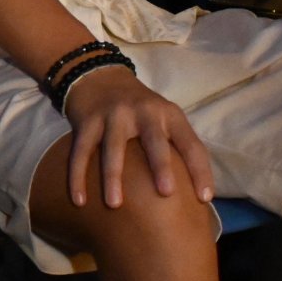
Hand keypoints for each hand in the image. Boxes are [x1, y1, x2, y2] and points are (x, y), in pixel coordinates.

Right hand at [62, 66, 214, 209]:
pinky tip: (79, 200)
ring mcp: (112, 114)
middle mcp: (142, 111)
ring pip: (113, 148)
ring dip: (113, 177)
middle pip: (154, 141)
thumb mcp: (163, 117)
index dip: (200, 170)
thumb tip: (198, 195)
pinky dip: (77, 176)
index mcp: (168, 114)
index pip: (191, 144)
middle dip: (160, 166)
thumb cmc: (139, 109)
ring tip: (114, 205)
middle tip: (166, 193)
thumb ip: (177, 145)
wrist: (99, 76)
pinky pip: (81, 151)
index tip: (204, 199)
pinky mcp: (87, 120)